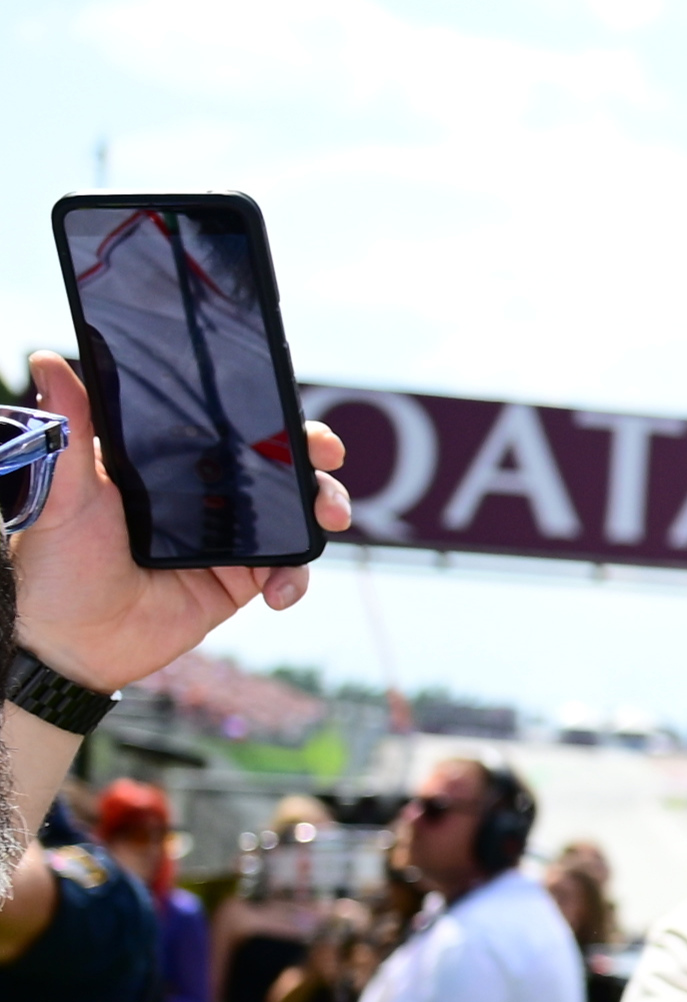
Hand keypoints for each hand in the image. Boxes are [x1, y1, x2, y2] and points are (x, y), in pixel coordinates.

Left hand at [6, 352, 351, 689]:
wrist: (70, 641)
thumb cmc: (56, 561)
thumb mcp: (66, 488)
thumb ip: (71, 428)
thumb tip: (45, 360)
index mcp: (165, 464)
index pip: (226, 429)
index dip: (268, 418)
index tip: (292, 416)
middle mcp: (202, 496)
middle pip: (274, 466)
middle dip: (313, 459)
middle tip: (326, 457)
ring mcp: (226, 540)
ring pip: (293, 514)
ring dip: (322, 511)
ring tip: (327, 521)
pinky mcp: (239, 583)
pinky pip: (286, 572)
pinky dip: (295, 579)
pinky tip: (278, 593)